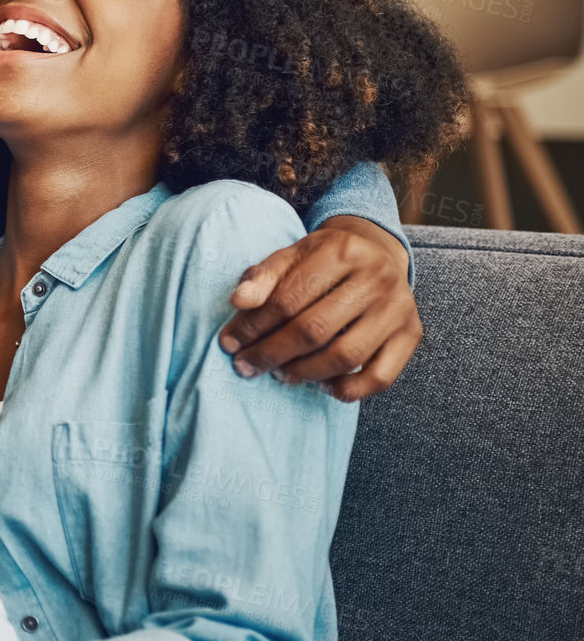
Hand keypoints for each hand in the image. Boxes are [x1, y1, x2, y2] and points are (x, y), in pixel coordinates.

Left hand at [220, 215, 419, 401]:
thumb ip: (263, 276)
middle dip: (272, 353)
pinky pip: (380, 376)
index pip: (288, 299)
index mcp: (341, 251)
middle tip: (245, 366)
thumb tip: (238, 302)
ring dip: (304, 373)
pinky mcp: (411, 334)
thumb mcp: (293, 255)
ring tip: (278, 374)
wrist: (379, 253)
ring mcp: (397, 309)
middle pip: (315, 329)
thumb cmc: (325, 259)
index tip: (229, 343)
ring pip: (346, 356)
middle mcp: (376, 278)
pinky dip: (348, 389)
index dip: (253, 326)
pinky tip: (322, 386)